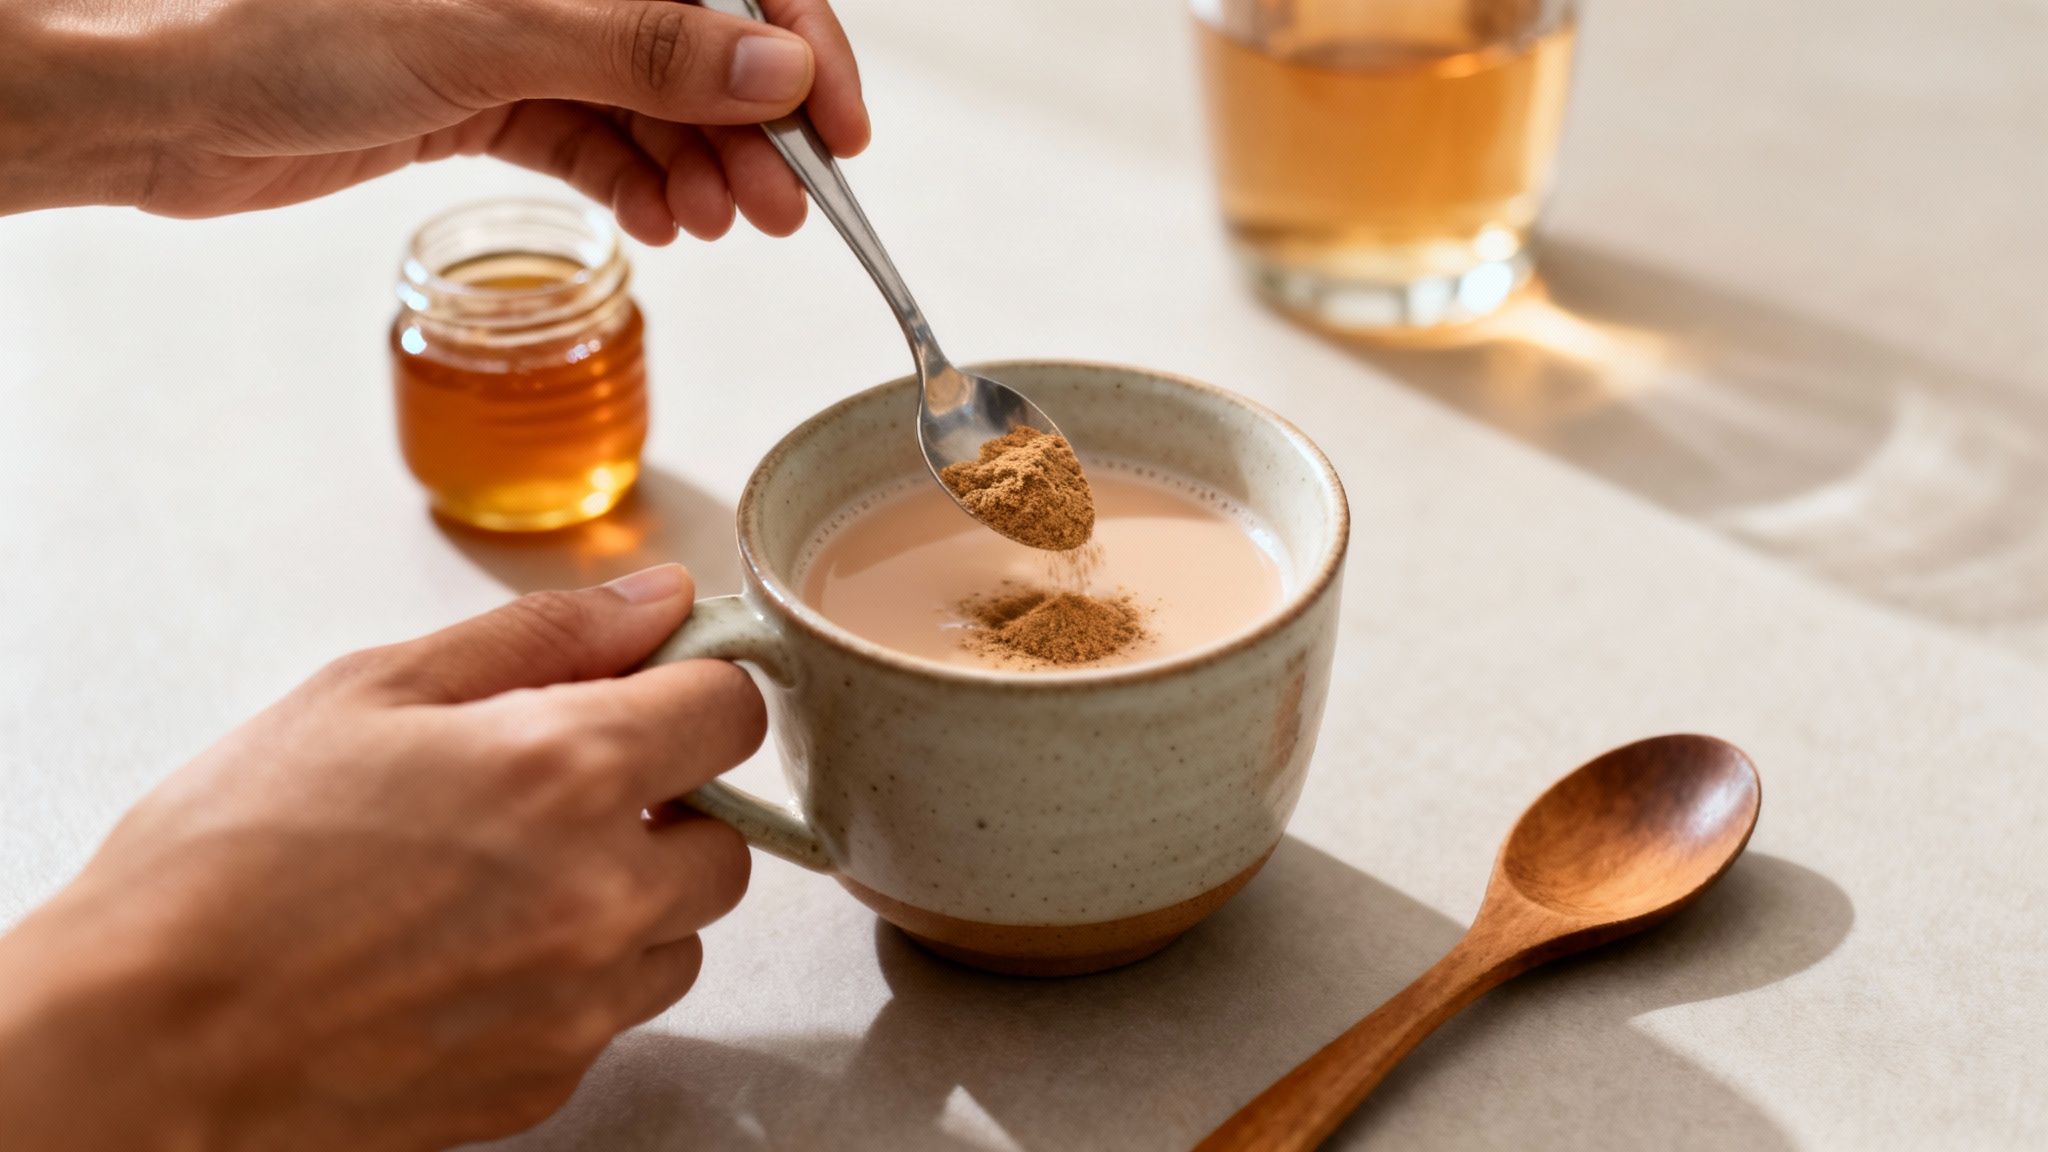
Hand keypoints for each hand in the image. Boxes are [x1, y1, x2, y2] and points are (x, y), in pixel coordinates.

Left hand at [0, 0, 868, 241]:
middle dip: (750, 127)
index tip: (834, 128)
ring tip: (719, 225)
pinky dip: (634, 185)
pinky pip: (591, 141)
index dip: (794, 45)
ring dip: (698, 166)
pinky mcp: (481, 98)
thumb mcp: (487, 32)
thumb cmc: (279, 28)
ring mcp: (515, 36)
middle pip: (696, 44)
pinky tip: (660, 224)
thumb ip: (641, 46)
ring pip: (650, 101)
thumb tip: (773, 65)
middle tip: (782, 206)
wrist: (156, 99)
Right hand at [0, 565, 763, 1150]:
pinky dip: (575, 981)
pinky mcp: (549, 1080)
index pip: (730, 712)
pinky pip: (614, 1013)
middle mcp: (602, 892)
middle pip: (727, 839)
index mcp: (566, 770)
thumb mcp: (372, 690)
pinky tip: (473, 957)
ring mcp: (583, 1000)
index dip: (691, 691)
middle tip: (556, 799)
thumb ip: (543, 635)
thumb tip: (658, 601)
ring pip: (680, 935)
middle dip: (663, 809)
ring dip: (630, 901)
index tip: (649, 696)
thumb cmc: (231, 860)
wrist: (147, 1036)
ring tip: (504, 884)